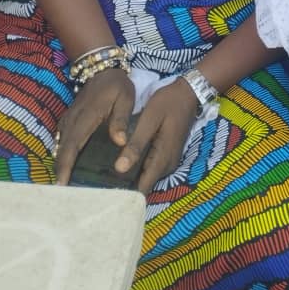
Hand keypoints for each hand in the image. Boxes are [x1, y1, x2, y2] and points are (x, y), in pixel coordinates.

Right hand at [54, 67, 134, 184]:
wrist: (101, 68)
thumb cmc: (116, 85)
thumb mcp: (124, 98)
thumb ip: (121, 120)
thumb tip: (119, 141)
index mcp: (84, 119)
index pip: (70, 147)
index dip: (65, 167)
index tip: (61, 186)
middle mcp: (71, 123)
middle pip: (61, 153)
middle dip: (61, 174)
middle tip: (67, 198)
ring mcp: (67, 122)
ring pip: (61, 150)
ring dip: (63, 168)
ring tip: (71, 191)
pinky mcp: (69, 123)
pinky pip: (64, 144)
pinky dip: (66, 158)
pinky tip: (75, 172)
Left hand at [114, 77, 198, 194]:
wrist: (189, 92)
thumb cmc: (168, 103)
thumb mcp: (150, 120)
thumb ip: (136, 144)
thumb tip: (119, 169)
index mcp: (163, 158)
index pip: (143, 189)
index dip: (125, 196)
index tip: (104, 196)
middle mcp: (168, 165)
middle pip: (144, 185)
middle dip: (124, 187)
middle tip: (99, 185)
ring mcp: (169, 160)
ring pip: (147, 177)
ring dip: (130, 178)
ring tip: (105, 176)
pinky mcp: (168, 155)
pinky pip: (150, 168)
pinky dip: (137, 169)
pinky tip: (122, 161)